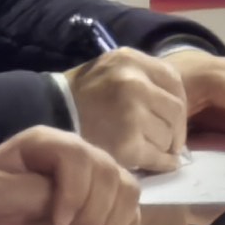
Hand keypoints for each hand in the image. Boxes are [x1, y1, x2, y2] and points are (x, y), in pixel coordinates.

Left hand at [0, 127, 139, 224]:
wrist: (0, 218)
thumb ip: (30, 198)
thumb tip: (67, 216)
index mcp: (48, 142)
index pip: (77, 156)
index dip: (74, 194)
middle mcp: (83, 151)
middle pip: (109, 174)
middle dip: (90, 217)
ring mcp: (103, 172)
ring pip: (129, 192)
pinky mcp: (115, 197)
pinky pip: (132, 214)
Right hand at [64, 50, 189, 172]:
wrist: (45, 117)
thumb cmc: (80, 96)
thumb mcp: (111, 69)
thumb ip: (142, 78)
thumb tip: (176, 107)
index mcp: (131, 60)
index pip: (174, 81)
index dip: (178, 102)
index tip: (174, 117)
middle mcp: (134, 83)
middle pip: (176, 111)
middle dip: (175, 129)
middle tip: (169, 141)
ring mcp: (131, 113)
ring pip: (168, 136)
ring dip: (165, 146)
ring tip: (153, 150)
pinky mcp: (127, 144)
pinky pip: (158, 157)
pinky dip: (163, 163)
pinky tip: (161, 164)